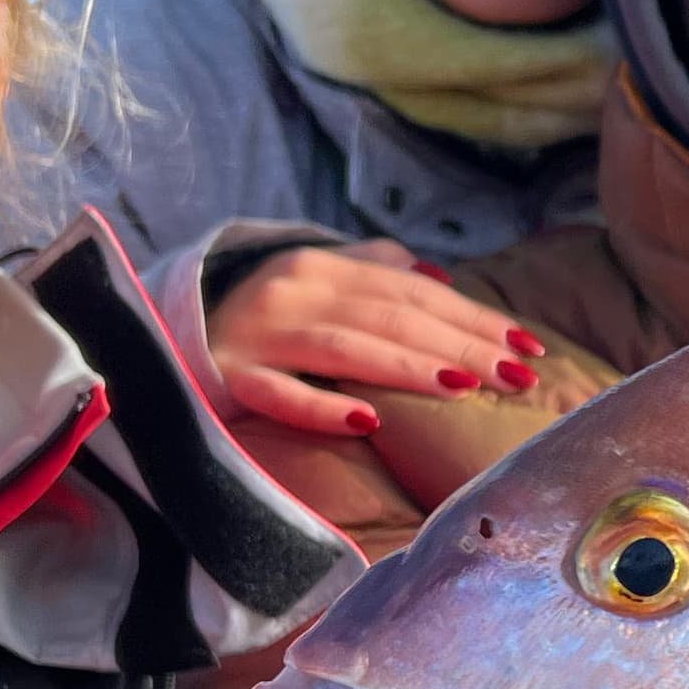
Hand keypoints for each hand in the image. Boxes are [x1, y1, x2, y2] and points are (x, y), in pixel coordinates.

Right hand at [202, 242, 544, 435]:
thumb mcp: (315, 281)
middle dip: (461, 346)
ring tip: (466, 388)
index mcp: (323, 266)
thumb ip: (373, 271)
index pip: (412, 292)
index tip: (527, 347)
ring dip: (410, 368)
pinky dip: (322, 408)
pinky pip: (280, 395)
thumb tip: (439, 277)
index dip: (473, 317)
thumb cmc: (260, 315)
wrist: (161, 332)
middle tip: (516, 376)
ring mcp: (260, 337)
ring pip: (346, 349)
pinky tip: (367, 422)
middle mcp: (293, 292)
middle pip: (391, 318)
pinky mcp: (230, 380)